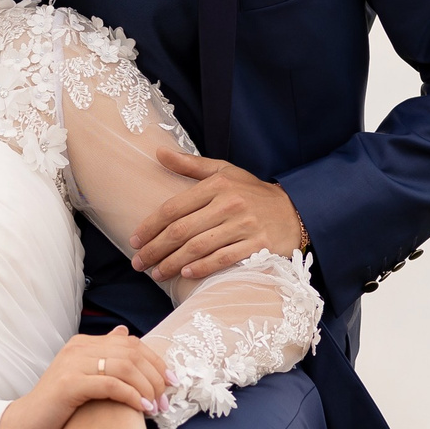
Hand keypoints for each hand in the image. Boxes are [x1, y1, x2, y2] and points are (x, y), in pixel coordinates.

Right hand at [0, 327, 165, 428]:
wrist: (23, 428)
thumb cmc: (57, 411)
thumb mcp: (84, 380)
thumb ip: (104, 359)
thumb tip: (124, 332)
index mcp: (83, 344)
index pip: (131, 343)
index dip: (156, 361)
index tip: (171, 382)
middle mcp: (78, 348)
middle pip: (132, 352)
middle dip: (155, 375)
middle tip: (167, 399)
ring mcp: (72, 364)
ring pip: (125, 366)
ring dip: (147, 387)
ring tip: (157, 407)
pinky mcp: (69, 384)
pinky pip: (111, 384)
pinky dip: (132, 396)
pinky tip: (142, 409)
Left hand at [131, 151, 303, 282]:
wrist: (294, 211)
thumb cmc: (251, 192)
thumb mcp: (224, 172)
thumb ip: (190, 165)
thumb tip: (158, 153)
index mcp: (217, 185)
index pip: (174, 207)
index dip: (151, 226)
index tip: (135, 240)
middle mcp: (229, 204)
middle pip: (182, 230)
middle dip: (156, 249)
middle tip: (139, 263)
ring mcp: (244, 225)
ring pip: (198, 247)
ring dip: (172, 263)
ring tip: (156, 273)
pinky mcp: (257, 245)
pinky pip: (223, 259)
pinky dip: (202, 268)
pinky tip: (186, 275)